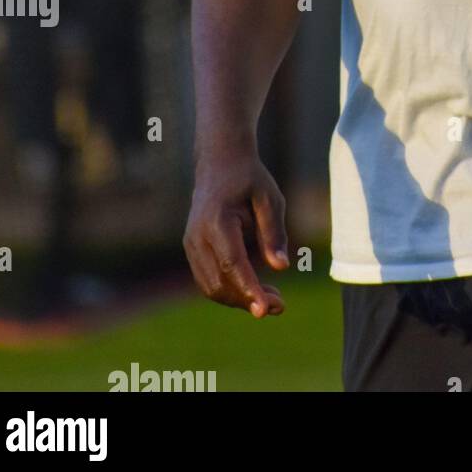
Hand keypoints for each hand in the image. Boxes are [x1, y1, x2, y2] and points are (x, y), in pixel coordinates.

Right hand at [184, 152, 288, 317]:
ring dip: (240, 299)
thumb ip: (273, 232)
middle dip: (248, 300)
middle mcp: (197, 236)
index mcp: (217, 221)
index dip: (249, 289)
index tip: (265, 310)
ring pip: (211, 287)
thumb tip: (280, 267)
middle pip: (219, 283)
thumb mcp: (269, 197)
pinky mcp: (193, 250)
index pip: (232, 264)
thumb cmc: (249, 178)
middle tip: (280, 307)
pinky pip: (208, 280)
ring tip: (273, 301)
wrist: (219, 161)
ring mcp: (191, 245)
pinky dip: (230, 290)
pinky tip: (255, 289)